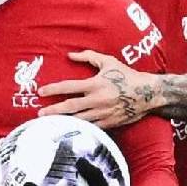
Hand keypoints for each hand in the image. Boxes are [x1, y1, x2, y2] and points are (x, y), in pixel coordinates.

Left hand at [36, 50, 160, 128]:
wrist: (147, 94)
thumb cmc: (126, 75)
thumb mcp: (108, 62)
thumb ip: (88, 56)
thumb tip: (70, 55)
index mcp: (95, 84)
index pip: (68, 87)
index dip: (53, 89)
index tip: (40, 91)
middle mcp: (97, 100)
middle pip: (69, 107)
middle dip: (53, 110)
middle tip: (40, 114)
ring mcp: (102, 113)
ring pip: (78, 120)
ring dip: (63, 122)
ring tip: (49, 124)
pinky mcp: (108, 123)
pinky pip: (90, 128)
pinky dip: (79, 129)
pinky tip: (68, 131)